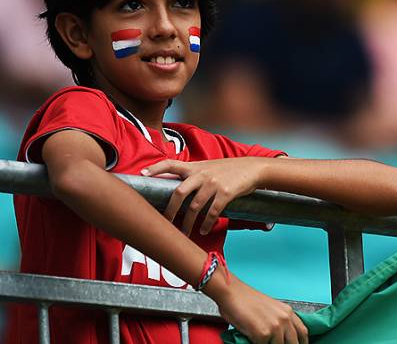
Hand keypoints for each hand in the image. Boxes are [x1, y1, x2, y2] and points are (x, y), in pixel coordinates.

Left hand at [142, 158, 264, 235]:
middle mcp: (202, 174)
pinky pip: (212, 212)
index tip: (142, 174)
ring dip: (188, 223)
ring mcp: (213, 184)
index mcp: (195, 167)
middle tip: (165, 223)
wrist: (253, 169)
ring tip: (185, 233)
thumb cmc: (230, 170)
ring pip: (194, 207)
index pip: (171, 163)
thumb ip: (194, 175)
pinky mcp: (225, 193)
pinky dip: (206, 224)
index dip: (155, 168)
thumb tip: (178, 190)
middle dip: (170, 211)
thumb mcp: (210, 167)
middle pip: (178, 193)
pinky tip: (204, 230)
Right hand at [210, 272, 308, 343]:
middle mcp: (284, 319)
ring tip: (262, 341)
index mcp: (288, 312)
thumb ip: (280, 321)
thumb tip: (282, 337)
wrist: (232, 293)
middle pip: (294, 343)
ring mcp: (274, 327)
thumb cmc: (246, 300)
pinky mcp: (262, 334)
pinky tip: (253, 340)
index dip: (302, 343)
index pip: (303, 332)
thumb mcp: (271, 308)